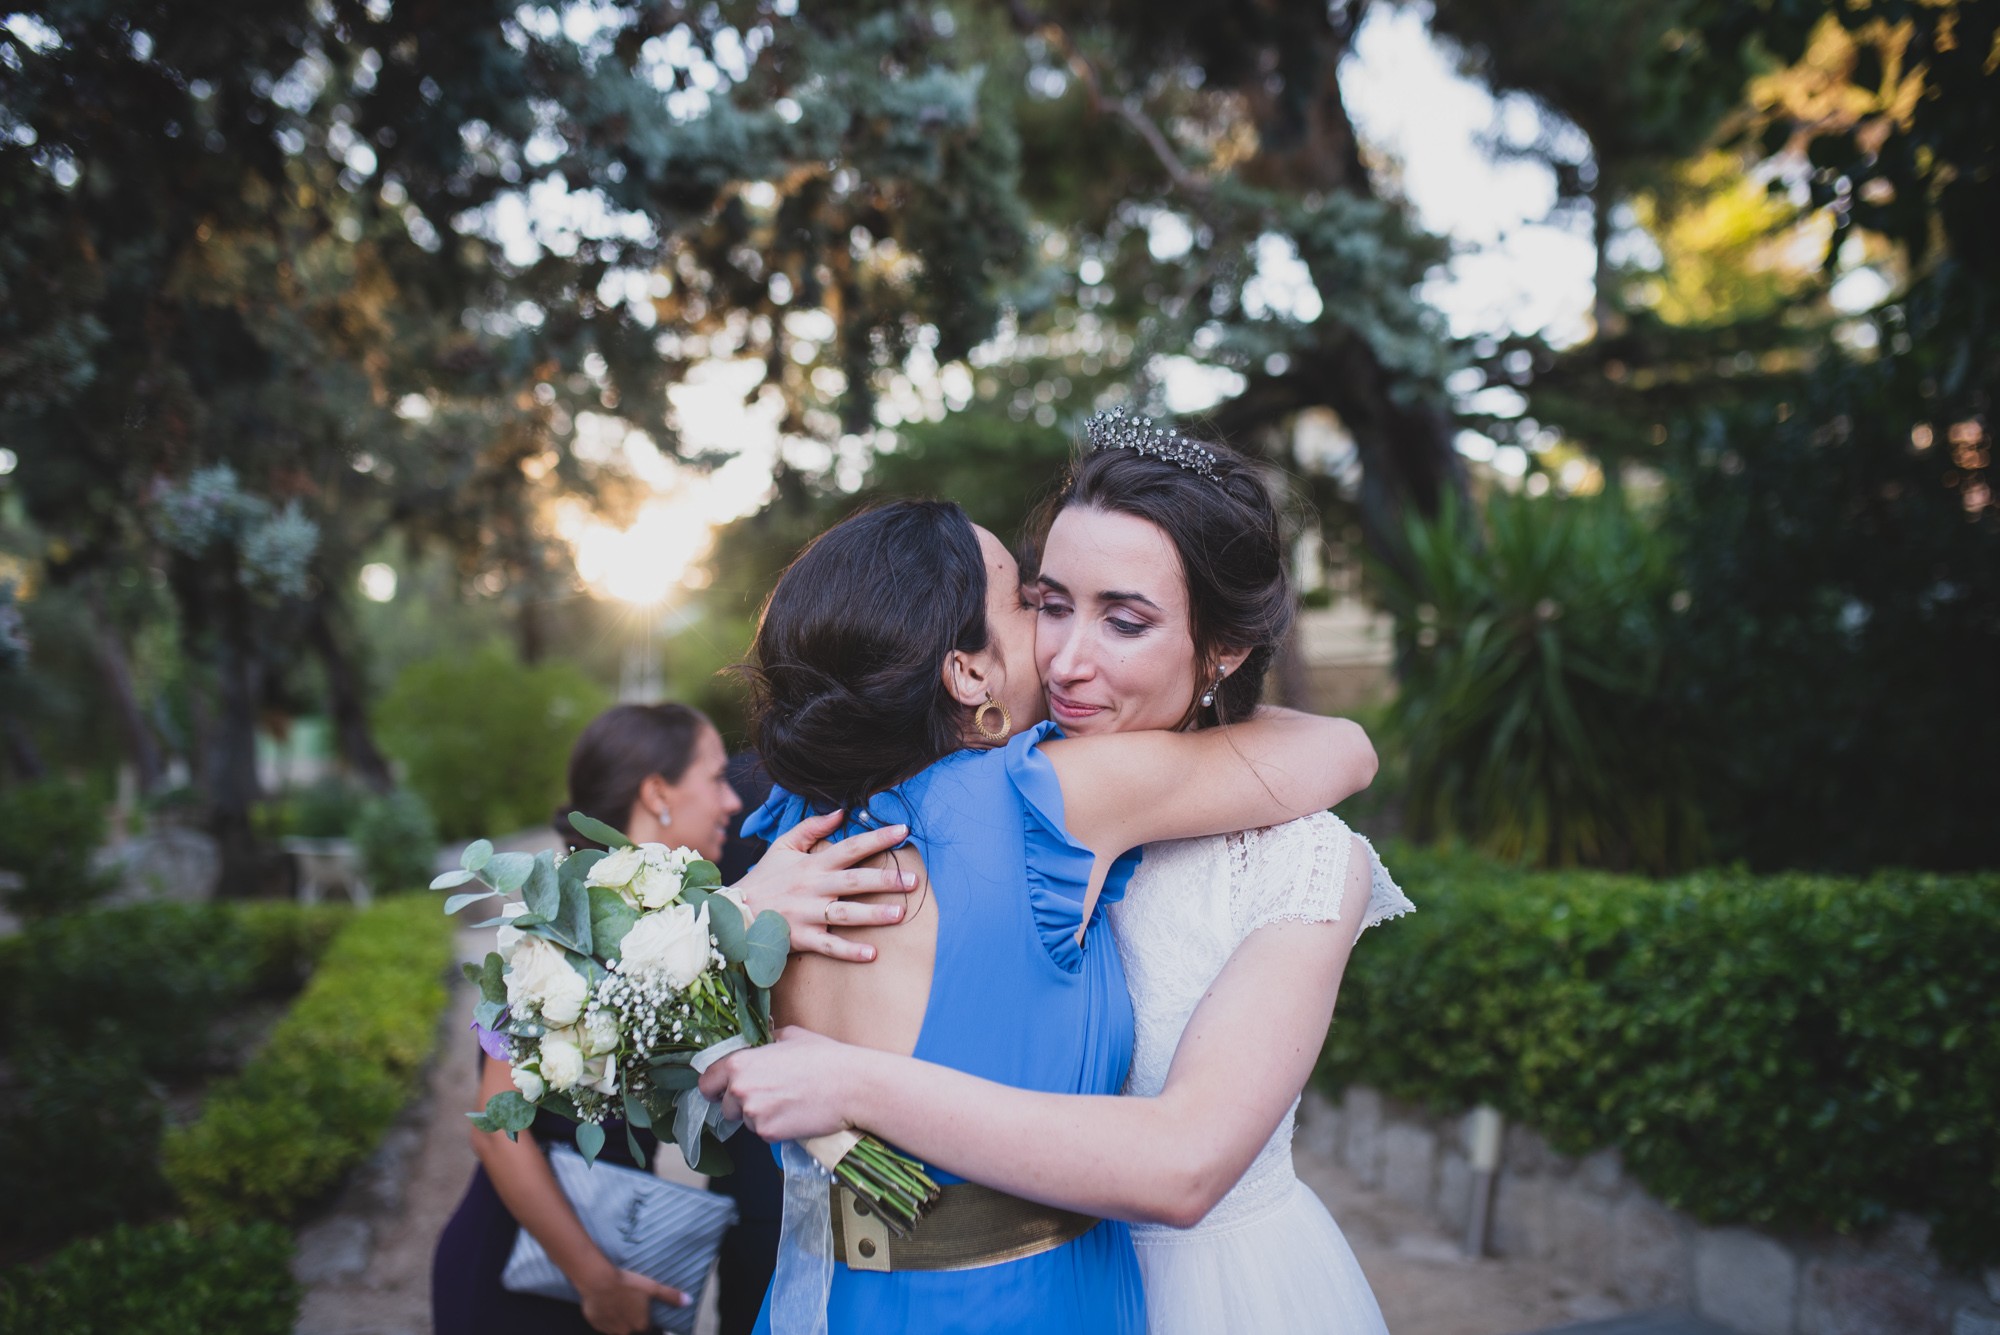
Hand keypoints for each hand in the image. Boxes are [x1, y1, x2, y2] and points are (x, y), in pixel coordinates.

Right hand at [577, 1266, 685, 1334]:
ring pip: (617, 1326)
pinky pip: (603, 1323)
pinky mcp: (595, 1324)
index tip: (643, 1307)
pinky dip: (606, 1315)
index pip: (647, 1326)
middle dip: (632, 1317)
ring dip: (619, 1317)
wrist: (598, 1281)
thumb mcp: (652, 1287)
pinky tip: (606, 1303)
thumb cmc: (626, 1283)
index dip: (646, 1316)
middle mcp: (625, 1330)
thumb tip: (687, 1301)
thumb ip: (670, 1296)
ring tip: (618, 1301)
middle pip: (632, 1327)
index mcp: (640, 1324)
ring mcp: (609, 1329)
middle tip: (629, 1301)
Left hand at [698, 1026, 860, 1141]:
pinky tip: (795, 1113)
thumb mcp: (790, 1036)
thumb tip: (759, 1044)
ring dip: (760, 1115)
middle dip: (740, 1103)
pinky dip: (776, 1127)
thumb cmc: (824, 1058)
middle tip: (768, 1095)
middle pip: (725, 1106)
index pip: (707, 1082)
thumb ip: (765, 1042)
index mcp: (739, 1063)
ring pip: (745, 1121)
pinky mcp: (768, 1133)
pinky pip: (763, 1133)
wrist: (850, 1086)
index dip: (716, 1087)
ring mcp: (753, 1114)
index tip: (725, 1090)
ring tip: (788, 1102)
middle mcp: (740, 1089)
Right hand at [729, 810, 916, 962]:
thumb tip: (840, 811)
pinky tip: (872, 954)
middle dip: (885, 879)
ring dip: (873, 914)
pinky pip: (829, 946)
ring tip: (900, 914)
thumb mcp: (782, 846)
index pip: (850, 847)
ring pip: (846, 913)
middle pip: (854, 881)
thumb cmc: (764, 879)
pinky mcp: (801, 938)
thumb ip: (810, 827)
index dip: (877, 838)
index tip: (903, 830)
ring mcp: (807, 914)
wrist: (733, 913)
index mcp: (812, 864)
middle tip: (914, 880)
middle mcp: (813, 888)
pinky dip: (849, 951)